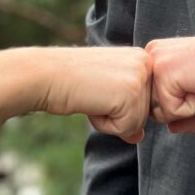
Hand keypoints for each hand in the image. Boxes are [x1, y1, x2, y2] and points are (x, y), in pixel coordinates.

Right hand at [38, 47, 152, 143]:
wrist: (47, 74)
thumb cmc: (73, 80)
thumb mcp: (107, 90)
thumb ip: (127, 109)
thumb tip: (139, 136)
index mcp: (143, 58)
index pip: (147, 102)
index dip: (119, 104)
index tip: (100, 86)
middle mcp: (146, 63)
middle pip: (145, 114)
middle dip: (116, 113)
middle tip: (94, 92)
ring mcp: (140, 78)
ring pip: (137, 124)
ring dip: (110, 119)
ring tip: (92, 95)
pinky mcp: (131, 95)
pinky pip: (127, 129)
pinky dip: (105, 124)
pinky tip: (92, 102)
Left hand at [146, 31, 194, 133]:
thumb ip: (186, 115)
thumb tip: (171, 128)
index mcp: (161, 55)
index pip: (155, 98)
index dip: (181, 103)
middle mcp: (153, 54)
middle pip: (152, 107)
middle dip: (181, 108)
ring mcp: (157, 63)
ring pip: (159, 112)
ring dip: (187, 108)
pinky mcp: (165, 73)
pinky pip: (171, 113)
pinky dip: (193, 108)